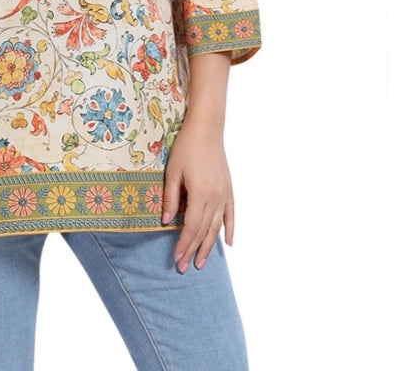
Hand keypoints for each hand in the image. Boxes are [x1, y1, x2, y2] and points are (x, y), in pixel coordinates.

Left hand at [161, 116, 233, 271]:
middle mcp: (215, 198)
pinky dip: (229, 230)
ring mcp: (224, 194)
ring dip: (209, 246)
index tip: (176, 258)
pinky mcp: (229, 189)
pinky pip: (231, 215)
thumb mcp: (173, 172)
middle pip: (203, 231)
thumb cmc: (186, 148)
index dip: (183, 244)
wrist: (207, 129)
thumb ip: (170, 198)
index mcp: (201, 194)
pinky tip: (228, 244)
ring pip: (216, 227)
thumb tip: (166, 222)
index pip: (191, 227)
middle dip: (193, 250)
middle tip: (185, 268)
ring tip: (202, 262)